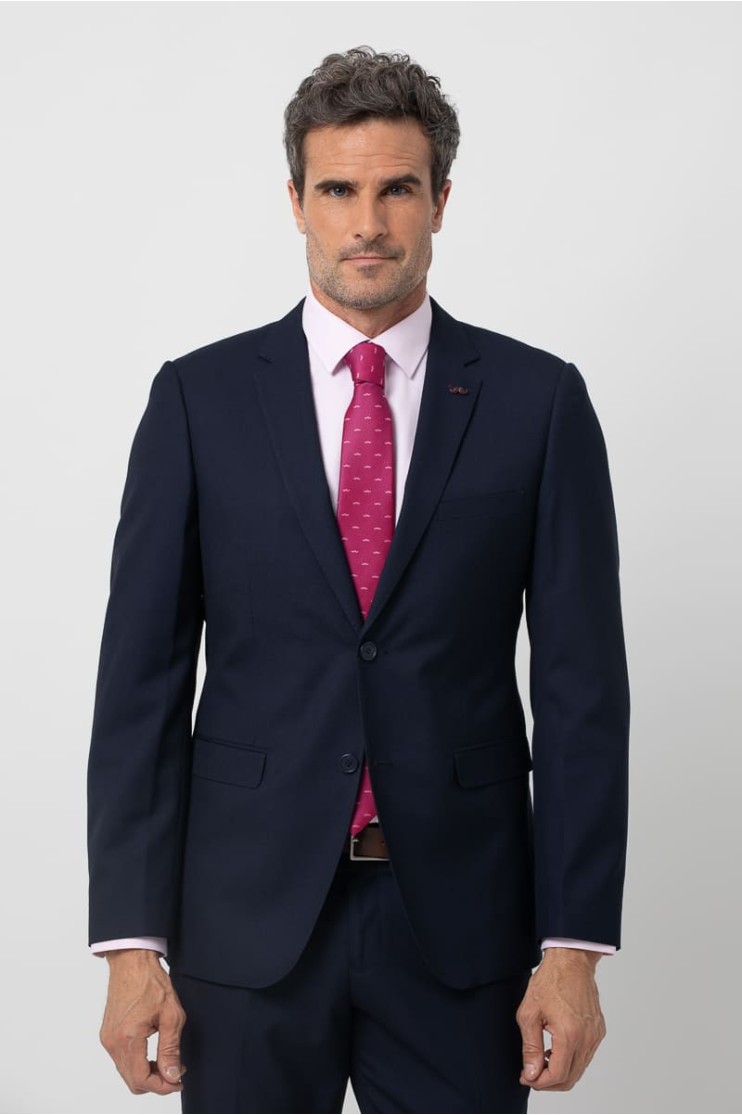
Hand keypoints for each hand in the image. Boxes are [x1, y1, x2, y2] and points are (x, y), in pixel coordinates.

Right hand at [99, 949, 186, 1094]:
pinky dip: (137, 1063)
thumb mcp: (171, 1015)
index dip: (162, 1086)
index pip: (142, 1080)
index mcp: (128, 1038)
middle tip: (176, 1071)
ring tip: (166, 1060)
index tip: (178, 1080)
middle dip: (156, 1082)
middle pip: (132, 1081)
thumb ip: (170, 1049)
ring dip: (146, 1073)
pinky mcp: (107, 1034)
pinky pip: (121, 1060)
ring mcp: (107, 1039)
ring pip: (126, 1072)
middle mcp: (112, 1042)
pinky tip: (152, 1051)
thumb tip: (172, 1075)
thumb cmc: (151, 981)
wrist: (131, 961)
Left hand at [516, 947, 605, 1090]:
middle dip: (548, 1082)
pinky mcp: (599, 1031)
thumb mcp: (529, 1013)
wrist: (571, 961)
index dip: (539, 1082)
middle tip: (530, 1074)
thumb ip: (530, 1047)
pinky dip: (570, 1061)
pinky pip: (585, 1056)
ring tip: (540, 1060)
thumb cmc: (549, 981)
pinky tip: (554, 1050)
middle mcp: (587, 1038)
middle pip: (570, 1078)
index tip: (526, 1077)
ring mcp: (595, 1035)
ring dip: (559, 1072)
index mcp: (569, 1035)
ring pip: (579, 1069)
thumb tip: (531, 1074)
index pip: (557, 1075)